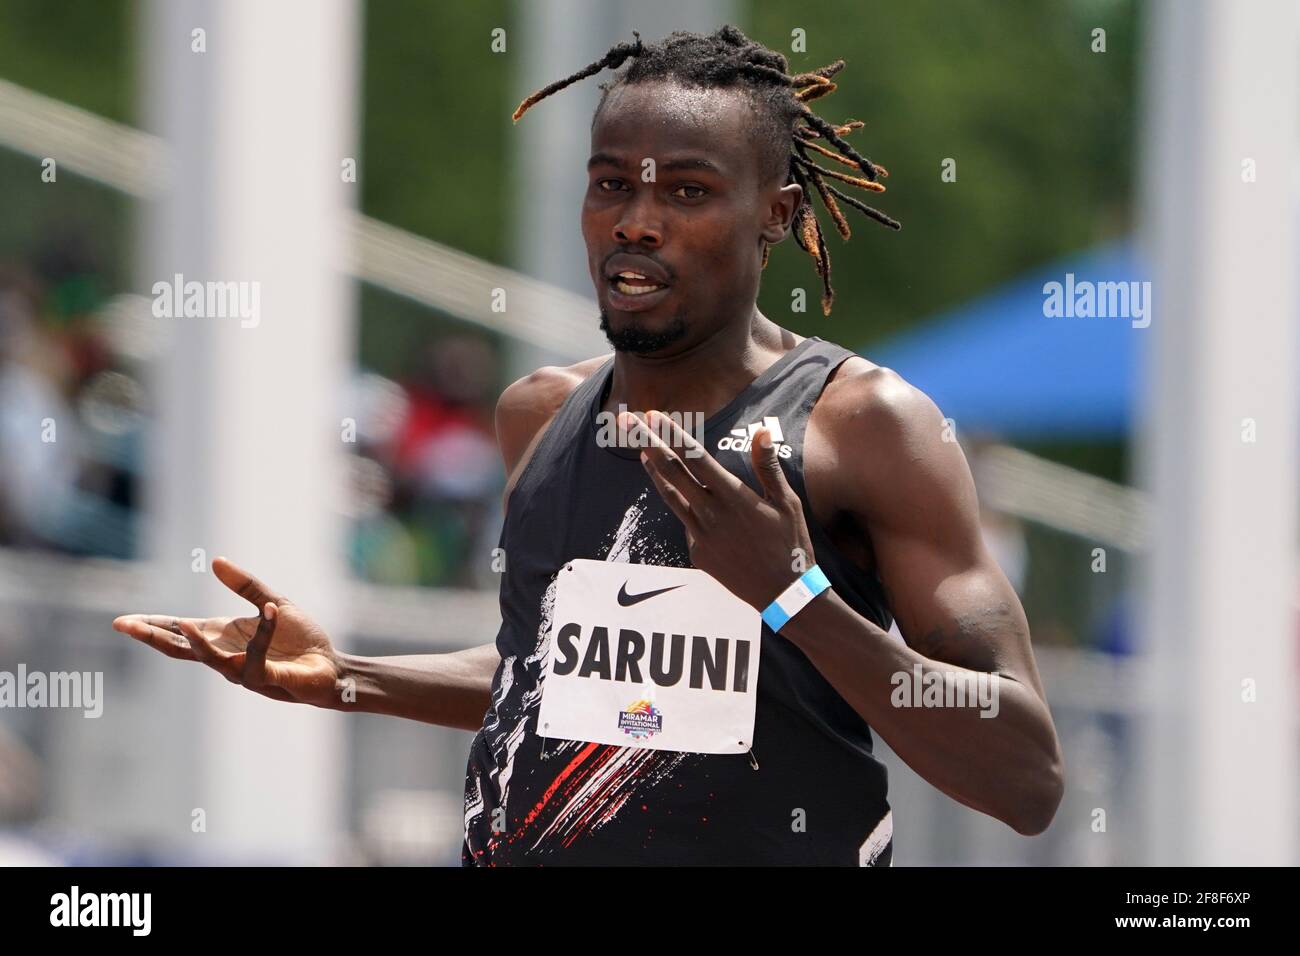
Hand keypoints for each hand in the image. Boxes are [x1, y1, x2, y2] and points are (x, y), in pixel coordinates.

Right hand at [113, 557, 343, 708]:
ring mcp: (245, 670)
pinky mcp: (269, 678)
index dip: (153, 627)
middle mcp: (228, 656)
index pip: (180, 633)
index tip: (123, 621)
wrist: (330, 666)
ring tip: (181, 624)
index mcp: (224, 638)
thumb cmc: (301, 641)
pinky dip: (263, 636)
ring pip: (213, 660)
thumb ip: (247, 585)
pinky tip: (267, 613)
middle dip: (154, 637)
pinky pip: (259, 658)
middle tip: (124, 625)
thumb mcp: (274, 603)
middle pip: (182, 648)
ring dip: (198, 643)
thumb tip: (215, 561)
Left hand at [622, 409, 815, 611]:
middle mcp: (711, 514)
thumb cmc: (791, 544)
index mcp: (734, 497)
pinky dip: (685, 507)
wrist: (782, 594)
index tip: (654, 415)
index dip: (672, 434)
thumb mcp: (787, 502)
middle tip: (629, 422)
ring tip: (642, 454)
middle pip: (672, 472)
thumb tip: (763, 432)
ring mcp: (700, 535)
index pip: (696, 457)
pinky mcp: (697, 553)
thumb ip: (768, 466)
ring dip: (655, 473)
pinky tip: (692, 501)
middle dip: (649, 443)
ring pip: (671, 497)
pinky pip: (687, 523)